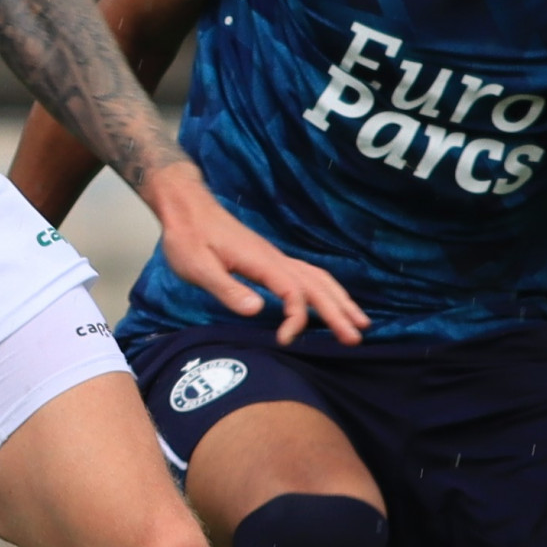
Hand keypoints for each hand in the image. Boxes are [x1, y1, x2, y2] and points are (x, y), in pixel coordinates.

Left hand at [147, 161, 364, 344]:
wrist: (186, 207)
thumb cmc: (187, 237)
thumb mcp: (198, 267)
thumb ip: (227, 288)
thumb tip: (258, 310)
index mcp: (261, 262)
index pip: (294, 292)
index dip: (296, 319)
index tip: (284, 340)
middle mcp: (276, 258)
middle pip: (317, 285)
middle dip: (338, 312)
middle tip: (355, 339)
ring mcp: (276, 258)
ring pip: (318, 278)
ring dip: (340, 300)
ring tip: (359, 323)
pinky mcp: (270, 259)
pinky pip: (308, 274)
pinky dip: (326, 289)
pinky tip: (332, 300)